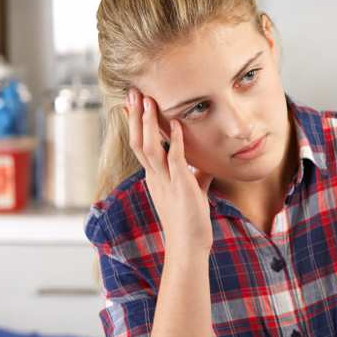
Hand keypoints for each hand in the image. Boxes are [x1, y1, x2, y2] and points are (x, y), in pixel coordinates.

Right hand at [126, 89, 213, 252]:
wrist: (189, 245)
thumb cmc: (191, 219)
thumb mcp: (193, 190)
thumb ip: (195, 173)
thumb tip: (203, 161)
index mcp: (155, 177)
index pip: (140, 144)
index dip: (136, 123)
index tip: (134, 102)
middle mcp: (155, 177)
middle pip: (137, 141)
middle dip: (135, 116)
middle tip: (133, 92)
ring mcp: (165, 182)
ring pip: (148, 147)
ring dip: (147, 123)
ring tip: (148, 100)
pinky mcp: (180, 187)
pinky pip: (174, 159)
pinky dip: (173, 140)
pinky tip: (175, 124)